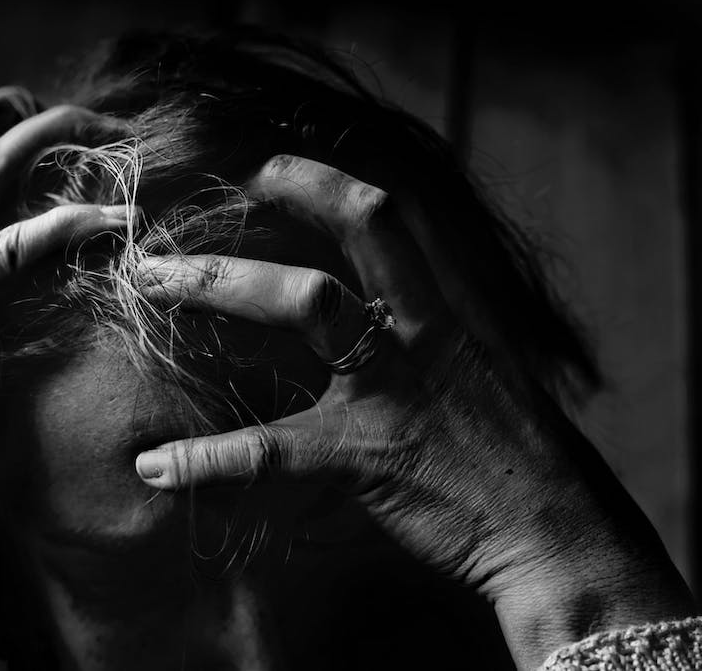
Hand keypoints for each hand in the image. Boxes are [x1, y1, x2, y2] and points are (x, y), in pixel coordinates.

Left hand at [132, 155, 694, 668]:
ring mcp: (396, 386)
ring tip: (146, 287)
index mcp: (440, 314)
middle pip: (344, 239)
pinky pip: (273, 448)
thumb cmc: (508, 459)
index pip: (385, 219)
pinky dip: (206, 457)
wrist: (558, 535)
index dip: (322, 183)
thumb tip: (355, 327)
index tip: (264, 169)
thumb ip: (414, 343)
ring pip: (306, 308)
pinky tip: (155, 465)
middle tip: (168, 236)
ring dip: (221, 287)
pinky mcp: (370, 452)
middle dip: (263, 216)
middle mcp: (419, 333)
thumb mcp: (469, 379)